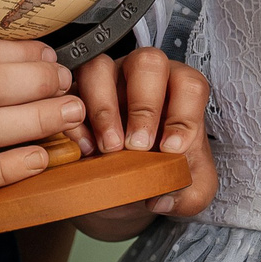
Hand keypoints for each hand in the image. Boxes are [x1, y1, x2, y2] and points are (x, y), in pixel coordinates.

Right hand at [63, 46, 218, 239]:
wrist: (123, 187)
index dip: (183, 115)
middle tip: (138, 147)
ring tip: (109, 149)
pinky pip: (69, 93)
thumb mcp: (188, 190)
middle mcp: (143, 77)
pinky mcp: (75, 95)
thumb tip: (162, 199)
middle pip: (148, 62)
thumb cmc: (160, 174)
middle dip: (144, 107)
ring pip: (101, 67)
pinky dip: (75, 123)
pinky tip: (86, 151)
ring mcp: (106, 81)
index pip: (189, 84)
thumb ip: (191, 194)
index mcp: (178, 92)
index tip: (171, 150)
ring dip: (104, 109)